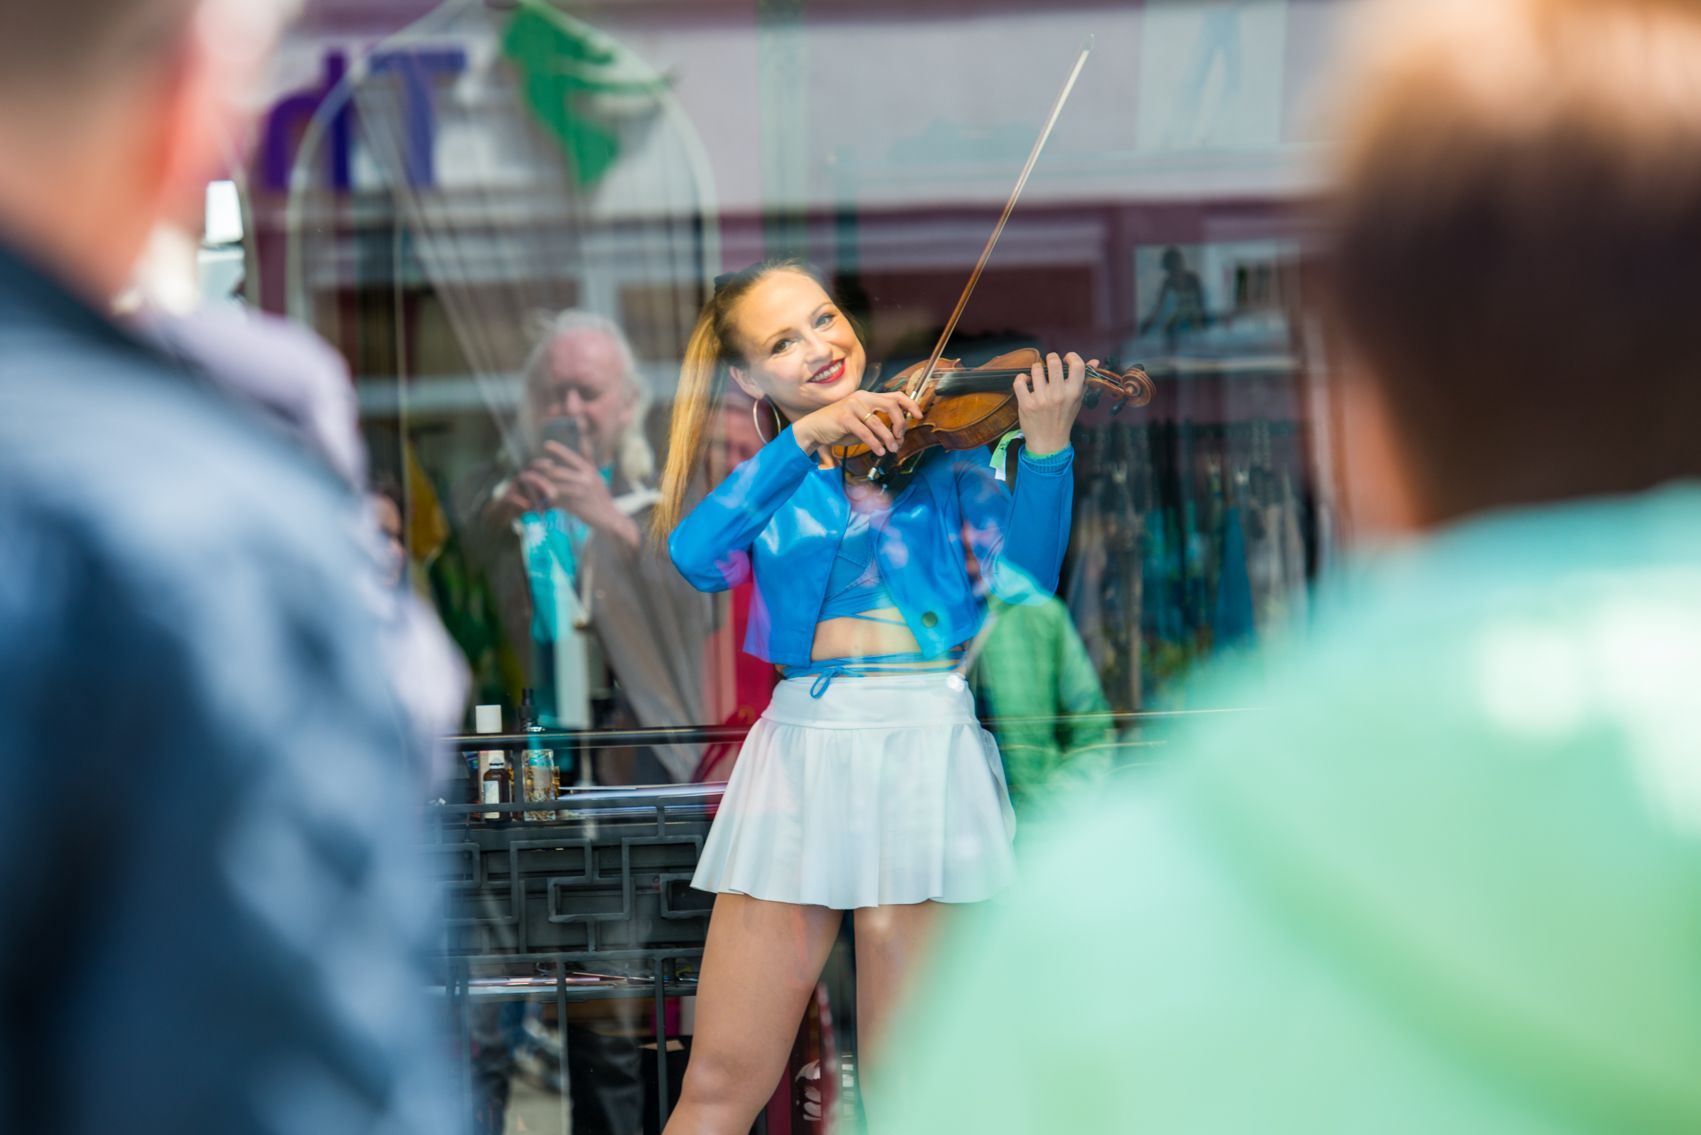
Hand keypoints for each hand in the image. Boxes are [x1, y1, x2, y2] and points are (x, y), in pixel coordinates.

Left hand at [519, 442, 639, 551]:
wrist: (609, 517)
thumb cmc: (600, 497)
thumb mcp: (595, 476)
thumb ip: (586, 462)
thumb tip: (581, 444)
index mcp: (589, 470)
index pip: (571, 456)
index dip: (558, 449)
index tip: (547, 445)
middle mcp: (585, 478)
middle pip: (556, 471)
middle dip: (541, 471)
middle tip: (531, 471)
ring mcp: (580, 492)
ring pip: (554, 486)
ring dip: (540, 486)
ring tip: (533, 485)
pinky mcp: (576, 505)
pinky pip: (557, 500)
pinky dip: (548, 500)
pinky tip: (542, 500)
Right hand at [792, 388, 924, 461]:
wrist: (814, 428)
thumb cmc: (840, 427)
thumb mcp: (862, 424)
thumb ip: (879, 426)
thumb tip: (898, 438)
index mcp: (869, 396)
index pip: (896, 395)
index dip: (910, 404)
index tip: (919, 416)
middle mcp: (862, 397)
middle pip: (891, 406)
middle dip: (900, 424)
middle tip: (900, 437)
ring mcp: (853, 406)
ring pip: (878, 423)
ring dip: (888, 438)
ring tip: (891, 449)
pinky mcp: (844, 418)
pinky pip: (865, 432)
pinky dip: (875, 444)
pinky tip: (879, 451)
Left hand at [1014, 351, 1092, 456]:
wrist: (1049, 442)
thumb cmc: (1063, 419)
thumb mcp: (1077, 401)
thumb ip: (1084, 380)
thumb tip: (1094, 361)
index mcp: (1073, 393)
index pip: (1077, 365)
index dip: (1071, 357)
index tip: (1066, 359)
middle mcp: (1058, 395)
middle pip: (1054, 362)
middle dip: (1051, 358)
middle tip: (1049, 364)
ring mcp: (1042, 399)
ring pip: (1035, 369)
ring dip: (1035, 369)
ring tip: (1037, 377)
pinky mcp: (1026, 404)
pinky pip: (1020, 381)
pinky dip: (1021, 378)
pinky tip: (1026, 382)